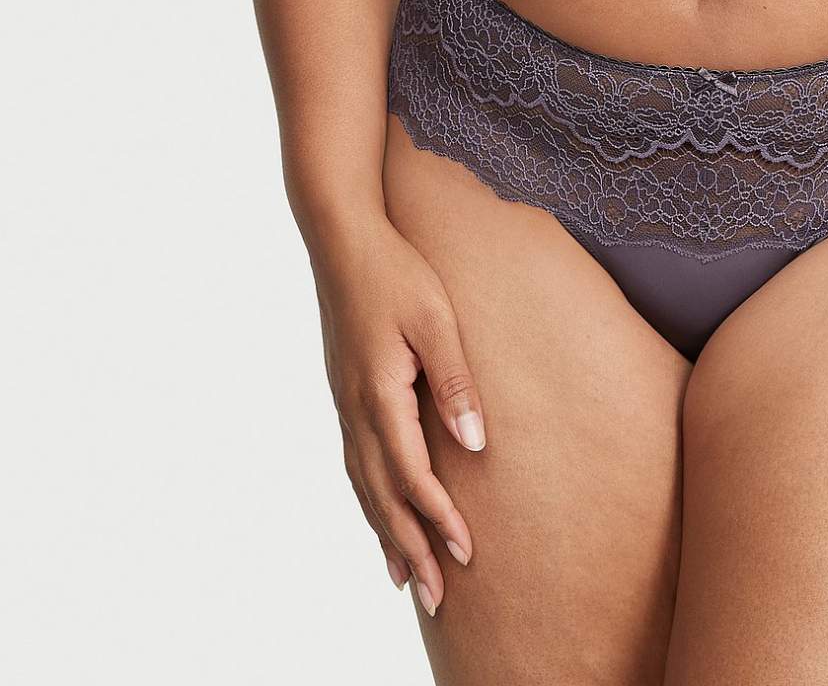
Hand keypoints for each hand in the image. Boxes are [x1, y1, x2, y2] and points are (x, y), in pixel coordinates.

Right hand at [310, 217, 486, 616]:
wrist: (343, 239)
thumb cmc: (397, 272)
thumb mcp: (435, 320)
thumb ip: (455, 381)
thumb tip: (476, 443)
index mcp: (380, 395)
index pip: (411, 476)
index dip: (438, 518)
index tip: (467, 554)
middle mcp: (356, 410)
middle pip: (383, 497)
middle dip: (411, 549)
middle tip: (437, 598)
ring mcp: (345, 404)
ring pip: (364, 487)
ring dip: (386, 534)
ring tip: (405, 579)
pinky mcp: (344, 395)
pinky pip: (355, 465)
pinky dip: (369, 501)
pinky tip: (379, 514)